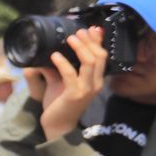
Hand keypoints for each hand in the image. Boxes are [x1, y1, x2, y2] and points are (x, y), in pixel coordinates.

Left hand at [27, 26, 105, 140]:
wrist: (57, 126)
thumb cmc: (60, 103)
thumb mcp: (61, 82)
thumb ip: (61, 67)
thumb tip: (53, 50)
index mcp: (96, 80)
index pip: (103, 56)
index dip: (97, 41)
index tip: (90, 29)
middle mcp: (96, 84)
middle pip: (99, 56)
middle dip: (89, 41)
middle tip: (77, 32)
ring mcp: (87, 89)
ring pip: (90, 62)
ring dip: (79, 48)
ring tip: (69, 39)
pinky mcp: (75, 95)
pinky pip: (71, 74)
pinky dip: (63, 63)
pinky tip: (55, 56)